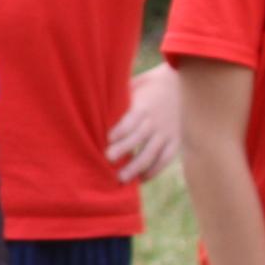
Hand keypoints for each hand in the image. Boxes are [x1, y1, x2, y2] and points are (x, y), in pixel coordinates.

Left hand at [105, 64, 183, 183]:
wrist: (176, 85)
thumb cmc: (142, 89)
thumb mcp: (130, 88)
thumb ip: (115, 100)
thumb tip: (88, 106)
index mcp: (143, 107)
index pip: (132, 119)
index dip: (121, 129)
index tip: (107, 139)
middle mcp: (156, 121)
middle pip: (140, 137)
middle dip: (124, 149)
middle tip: (108, 160)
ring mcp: (167, 132)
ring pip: (152, 152)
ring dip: (137, 166)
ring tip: (121, 178)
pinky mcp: (175, 141)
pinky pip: (166, 158)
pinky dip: (155, 170)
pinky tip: (140, 179)